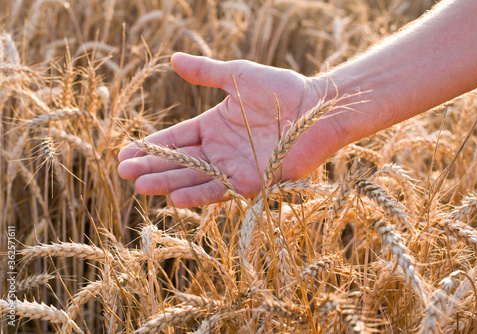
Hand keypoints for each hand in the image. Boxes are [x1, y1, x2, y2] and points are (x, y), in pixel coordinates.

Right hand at [118, 52, 341, 206]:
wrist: (316, 108)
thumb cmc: (280, 89)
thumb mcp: (237, 76)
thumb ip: (206, 72)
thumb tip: (172, 59)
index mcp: (213, 125)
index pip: (176, 139)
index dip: (151, 146)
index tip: (125, 153)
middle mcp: (220, 150)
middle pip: (179, 161)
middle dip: (151, 167)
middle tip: (123, 173)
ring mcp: (234, 168)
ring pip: (194, 178)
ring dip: (168, 183)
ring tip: (141, 187)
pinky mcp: (252, 182)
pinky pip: (220, 191)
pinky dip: (198, 195)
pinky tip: (175, 198)